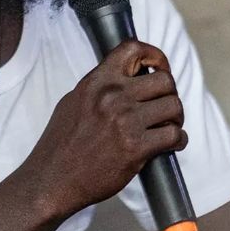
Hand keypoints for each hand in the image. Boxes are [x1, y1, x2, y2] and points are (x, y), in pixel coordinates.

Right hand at [21, 39, 186, 219]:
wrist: (51, 181)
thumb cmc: (60, 145)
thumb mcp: (73, 102)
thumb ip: (99, 87)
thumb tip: (125, 78)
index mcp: (96, 81)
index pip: (133, 48)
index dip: (155, 56)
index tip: (160, 68)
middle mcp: (112, 96)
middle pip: (164, 80)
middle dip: (170, 93)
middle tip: (165, 107)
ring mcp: (125, 121)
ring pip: (173, 106)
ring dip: (176, 117)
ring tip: (168, 126)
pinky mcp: (135, 148)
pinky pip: (174, 135)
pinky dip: (178, 139)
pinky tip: (171, 144)